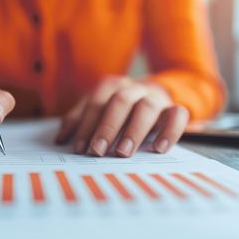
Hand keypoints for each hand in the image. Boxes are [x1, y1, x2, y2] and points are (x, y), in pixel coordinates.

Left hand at [55, 76, 188, 156]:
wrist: (159, 97)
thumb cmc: (122, 110)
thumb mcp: (101, 110)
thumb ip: (81, 120)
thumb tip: (60, 139)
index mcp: (113, 86)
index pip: (96, 102)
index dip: (85, 124)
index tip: (78, 148)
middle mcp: (134, 88)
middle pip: (120, 101)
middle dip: (106, 127)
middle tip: (96, 151)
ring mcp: (156, 97)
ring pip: (147, 107)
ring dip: (133, 130)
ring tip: (123, 152)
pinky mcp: (175, 108)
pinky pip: (177, 115)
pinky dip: (170, 131)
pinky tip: (159, 149)